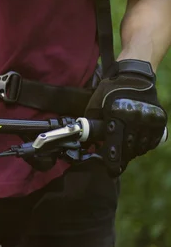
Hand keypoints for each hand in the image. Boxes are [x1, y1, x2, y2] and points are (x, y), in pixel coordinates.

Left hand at [85, 59, 166, 174]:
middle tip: (117, 162)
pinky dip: (145, 146)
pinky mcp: (159, 119)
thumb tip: (87, 146)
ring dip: (133, 151)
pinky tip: (138, 144)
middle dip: (122, 158)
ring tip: (127, 150)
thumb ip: (91, 125)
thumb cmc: (110, 91)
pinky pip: (153, 141)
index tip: (111, 171)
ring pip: (141, 146)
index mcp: (116, 114)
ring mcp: (149, 119)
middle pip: (129, 148)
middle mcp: (135, 118)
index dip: (113, 160)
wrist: (134, 75)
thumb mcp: (95, 105)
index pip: (115, 144)